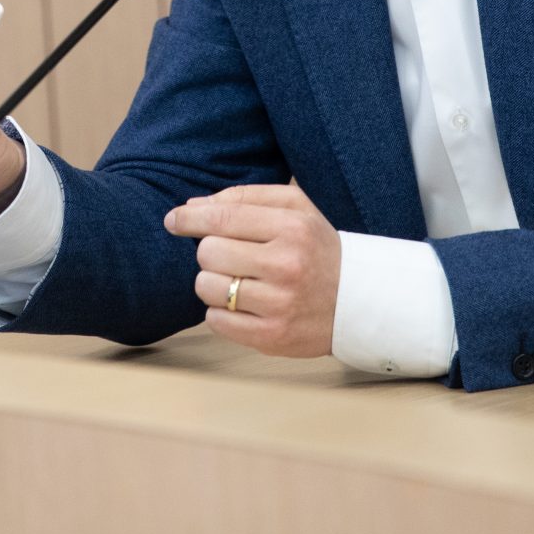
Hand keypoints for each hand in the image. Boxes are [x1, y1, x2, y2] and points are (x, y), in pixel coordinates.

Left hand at [165, 182, 340, 357]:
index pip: (221, 218)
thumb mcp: (295, 208)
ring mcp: (279, 303)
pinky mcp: (272, 336)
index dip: (189, 219)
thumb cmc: (316, 247)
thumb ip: (245, 198)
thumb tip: (192, 207)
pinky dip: (219, 311)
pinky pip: (215, 321)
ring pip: (207, 287)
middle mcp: (286, 265)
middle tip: (228, 255)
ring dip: (212, 282)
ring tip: (235, 280)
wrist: (359, 300)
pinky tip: (241, 304)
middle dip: (209, 252)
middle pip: (208, 252)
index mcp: (291, 227)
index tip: (173, 220)